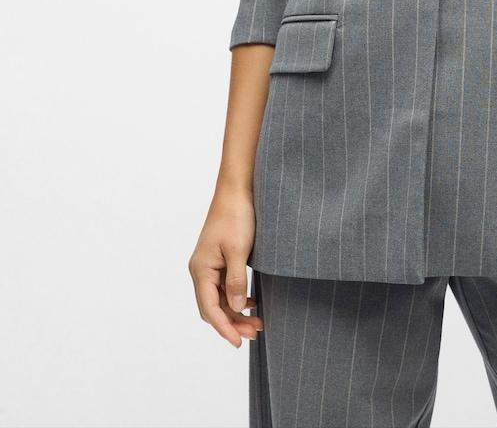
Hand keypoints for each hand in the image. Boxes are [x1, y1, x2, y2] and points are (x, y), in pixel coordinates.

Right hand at [188, 187, 263, 347]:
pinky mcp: (219, 259)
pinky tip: (251, 302)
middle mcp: (201, 270)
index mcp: (201, 270)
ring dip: (236, 312)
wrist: (237, 189)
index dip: (224, 328)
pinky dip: (237, 298)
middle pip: (213, 307)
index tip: (238, 343)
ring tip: (258, 323)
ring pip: (220, 299)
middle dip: (233, 323)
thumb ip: (236, 281)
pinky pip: (224, 287)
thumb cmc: (237, 216)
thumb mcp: (239, 251)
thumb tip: (236, 308)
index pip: (209, 309)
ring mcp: (209, 265)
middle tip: (255, 333)